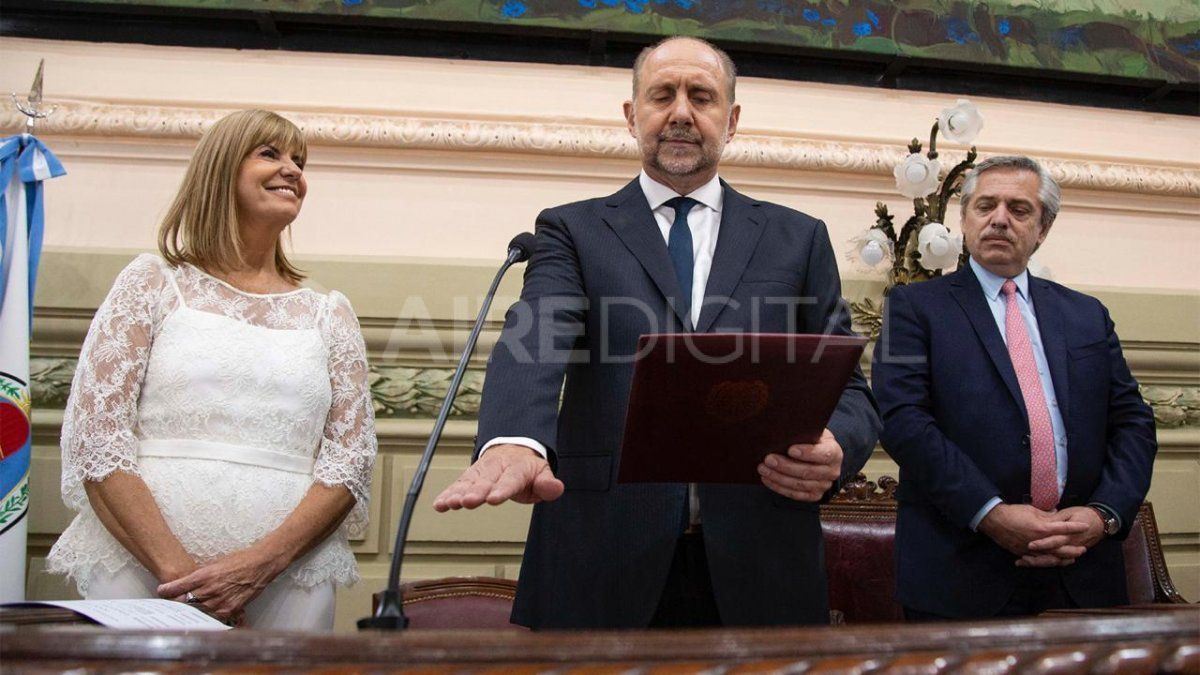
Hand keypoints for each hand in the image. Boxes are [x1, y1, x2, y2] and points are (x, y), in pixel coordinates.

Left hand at [156, 547, 284, 621]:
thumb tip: (186, 586)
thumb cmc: (239, 561)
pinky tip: (207, 615)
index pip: (177, 587)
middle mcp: (209, 589)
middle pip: (184, 603)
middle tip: (172, 606)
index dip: (166, 591)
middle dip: (177, 604)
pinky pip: (213, 616)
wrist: (260, 564)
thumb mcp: (215, 564)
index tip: (161, 592)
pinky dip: (209, 616)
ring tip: (188, 613)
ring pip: (197, 612)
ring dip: (192, 612)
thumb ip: (200, 577)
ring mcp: (219, 601)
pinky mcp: (229, 609)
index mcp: (203, 575)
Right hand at [433, 444, 563, 511]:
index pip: (510, 480)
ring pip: (469, 482)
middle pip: (486, 481)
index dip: (502, 489)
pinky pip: (458, 485)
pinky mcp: (469, 477)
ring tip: (450, 503)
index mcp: (517, 468)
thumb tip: (557, 488)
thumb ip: (547, 484)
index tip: (493, 499)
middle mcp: (496, 468)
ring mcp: (481, 472)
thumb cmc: (527, 469)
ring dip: (458, 493)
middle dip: (476, 492)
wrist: (512, 450)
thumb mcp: (542, 473)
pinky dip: (448, 494)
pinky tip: (439, 505)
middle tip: (469, 501)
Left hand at [757, 429, 841, 502]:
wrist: (818, 455)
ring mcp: (824, 485)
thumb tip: (783, 431)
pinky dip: (779, 487)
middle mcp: (832, 471)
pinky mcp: (814, 495)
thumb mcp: (812, 432)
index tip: (790, 450)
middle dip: (786, 466)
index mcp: (835, 452)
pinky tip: (767, 479)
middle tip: (768, 459)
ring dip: (778, 477)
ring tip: (763, 469)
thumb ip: (803, 432)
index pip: (823, 454)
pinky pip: (795, 494)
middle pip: (808, 471)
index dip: (807, 453)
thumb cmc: (811, 440)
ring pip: (799, 484)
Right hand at [978, 503, 1089, 565]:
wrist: (995, 520)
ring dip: (1064, 559)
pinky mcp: (1023, 553)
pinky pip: (1039, 561)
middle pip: (1062, 548)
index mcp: (1042, 527)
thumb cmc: (1013, 512)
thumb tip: (1057, 515)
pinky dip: (1048, 562)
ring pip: (1052, 558)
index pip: (1064, 528)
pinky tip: (1054, 562)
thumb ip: (1046, 514)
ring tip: (1072, 559)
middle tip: (1084, 549)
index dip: (1076, 527)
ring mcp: (1031, 549)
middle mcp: (1039, 541)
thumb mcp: (1032, 510)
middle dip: (1074, 549)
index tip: (1086, 526)